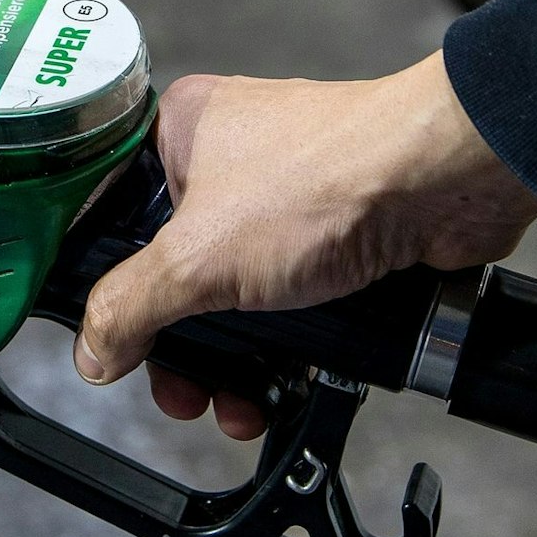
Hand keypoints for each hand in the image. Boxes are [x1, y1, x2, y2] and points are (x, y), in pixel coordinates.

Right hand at [73, 51, 536, 437]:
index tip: (111, 339)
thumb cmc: (326, 180)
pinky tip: (279, 387)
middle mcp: (230, 156)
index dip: (108, 282)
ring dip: (231, 359)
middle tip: (182, 391)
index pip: (114, 213)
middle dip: (180, 344)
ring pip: (234, 294)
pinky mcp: (335, 232)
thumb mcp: (199, 258)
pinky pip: (287, 302)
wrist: (443, 183)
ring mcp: (286, 196)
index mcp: (179, 132)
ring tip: (235, 405)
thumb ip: (132, 308)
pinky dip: (281, 348)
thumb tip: (93, 351)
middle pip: (174, 267)